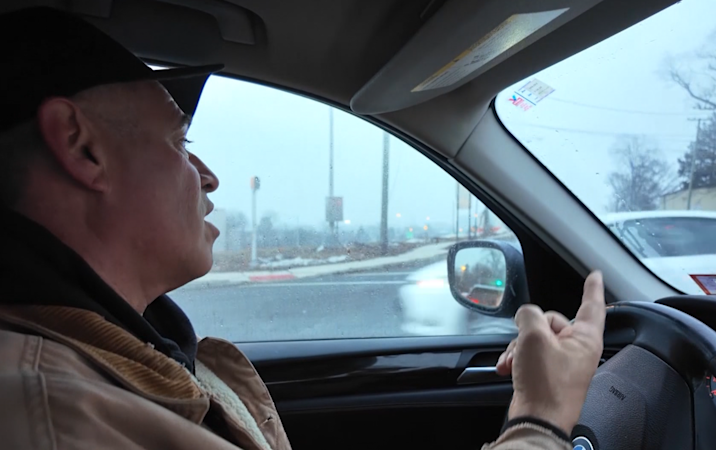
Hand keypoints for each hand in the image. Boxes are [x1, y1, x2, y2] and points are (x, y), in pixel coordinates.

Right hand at [496, 271, 605, 433]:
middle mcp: (577, 350)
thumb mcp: (534, 338)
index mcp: (585, 339)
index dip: (592, 288)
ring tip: (513, 362)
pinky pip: (530, 356)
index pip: (591, 305)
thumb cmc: (545, 384)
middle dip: (528, 330)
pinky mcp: (548, 375)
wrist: (538, 419)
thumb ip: (529, 315)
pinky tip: (509, 368)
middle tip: (522, 343)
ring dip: (518, 348)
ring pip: (535, 340)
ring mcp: (563, 364)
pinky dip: (517, 360)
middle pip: (550, 322)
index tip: (596, 275)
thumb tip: (525, 315)